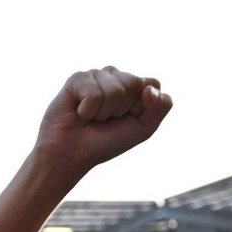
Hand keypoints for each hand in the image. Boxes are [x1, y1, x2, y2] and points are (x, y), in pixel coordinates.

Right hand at [33, 66, 171, 179]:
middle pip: (135, 83)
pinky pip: (94, 92)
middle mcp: (116, 77)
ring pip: (115, 89)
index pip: (152, 83)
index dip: (140, 107)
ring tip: (91, 118)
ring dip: (103, 112)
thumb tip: (150, 88)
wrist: (71, 155)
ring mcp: (96, 76)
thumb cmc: (105, 142)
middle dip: (121, 109)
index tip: (126, 119)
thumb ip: (161, 107)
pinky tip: (79, 113)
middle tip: (105, 120)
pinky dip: (88, 110)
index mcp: (134, 86)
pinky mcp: (77, 79)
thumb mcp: (143, 129)